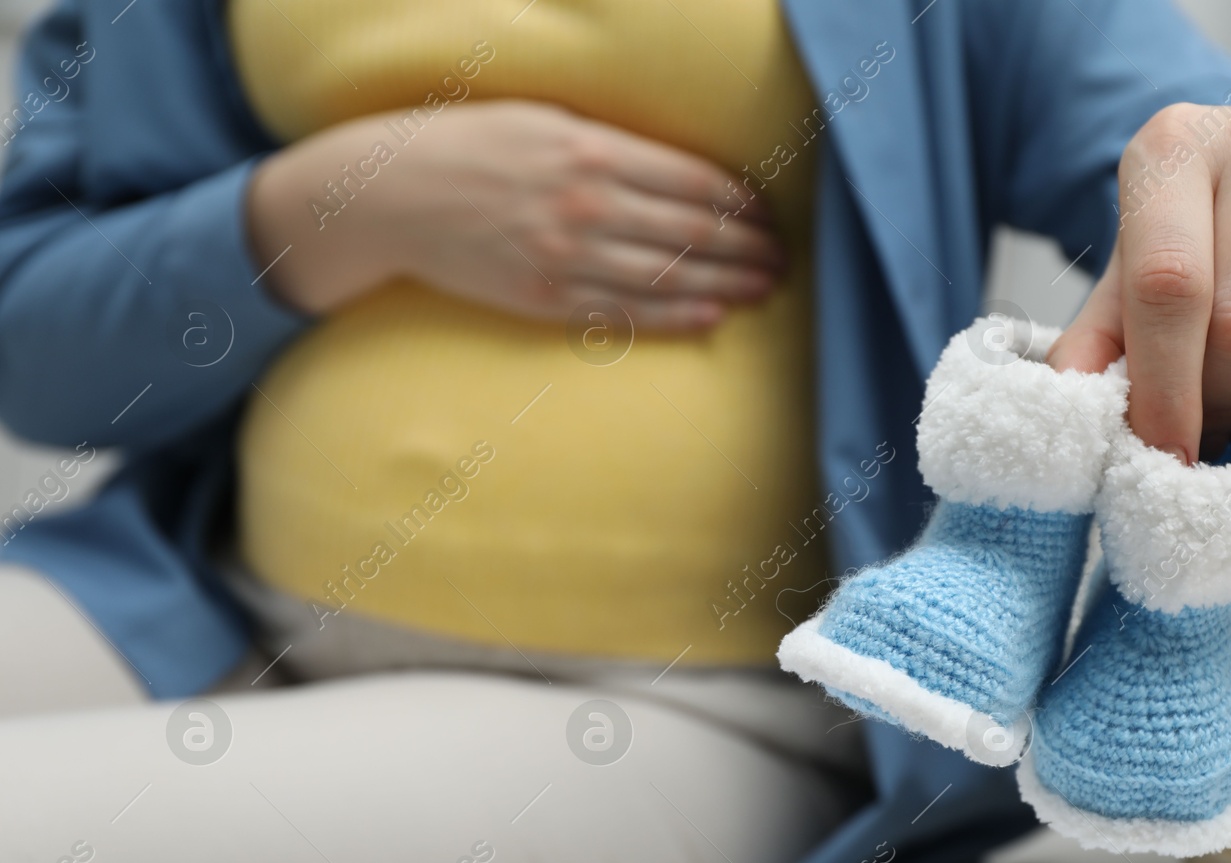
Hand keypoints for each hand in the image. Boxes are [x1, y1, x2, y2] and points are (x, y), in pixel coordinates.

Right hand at [248, 100, 784, 329]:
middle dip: (747, 247)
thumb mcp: (541, 119)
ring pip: (669, 277)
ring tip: (764, 289)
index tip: (767, 214)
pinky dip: (675, 317)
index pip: (691, 180)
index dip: (740, 203)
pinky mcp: (544, 297)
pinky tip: (712, 317)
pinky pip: (625, 313)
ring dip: (727, 285)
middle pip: (692, 231)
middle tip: (782, 259)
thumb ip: (608, 145)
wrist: (390, 195)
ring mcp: (566, 256)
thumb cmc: (468, 145)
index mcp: (590, 150)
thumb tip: (674, 172)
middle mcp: (585, 205)